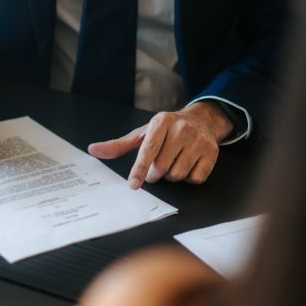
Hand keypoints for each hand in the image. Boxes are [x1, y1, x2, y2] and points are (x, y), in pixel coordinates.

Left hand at [88, 101, 232, 188]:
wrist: (200, 120)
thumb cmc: (166, 130)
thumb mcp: (142, 134)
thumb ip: (118, 145)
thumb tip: (93, 150)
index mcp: (161, 122)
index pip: (148, 150)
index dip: (139, 169)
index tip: (133, 185)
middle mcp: (182, 129)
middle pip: (161, 167)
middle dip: (155, 173)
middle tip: (157, 165)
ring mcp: (199, 140)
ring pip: (177, 175)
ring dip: (171, 175)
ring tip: (173, 161)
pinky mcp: (212, 152)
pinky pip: (195, 179)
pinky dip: (188, 177)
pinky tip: (187, 164)